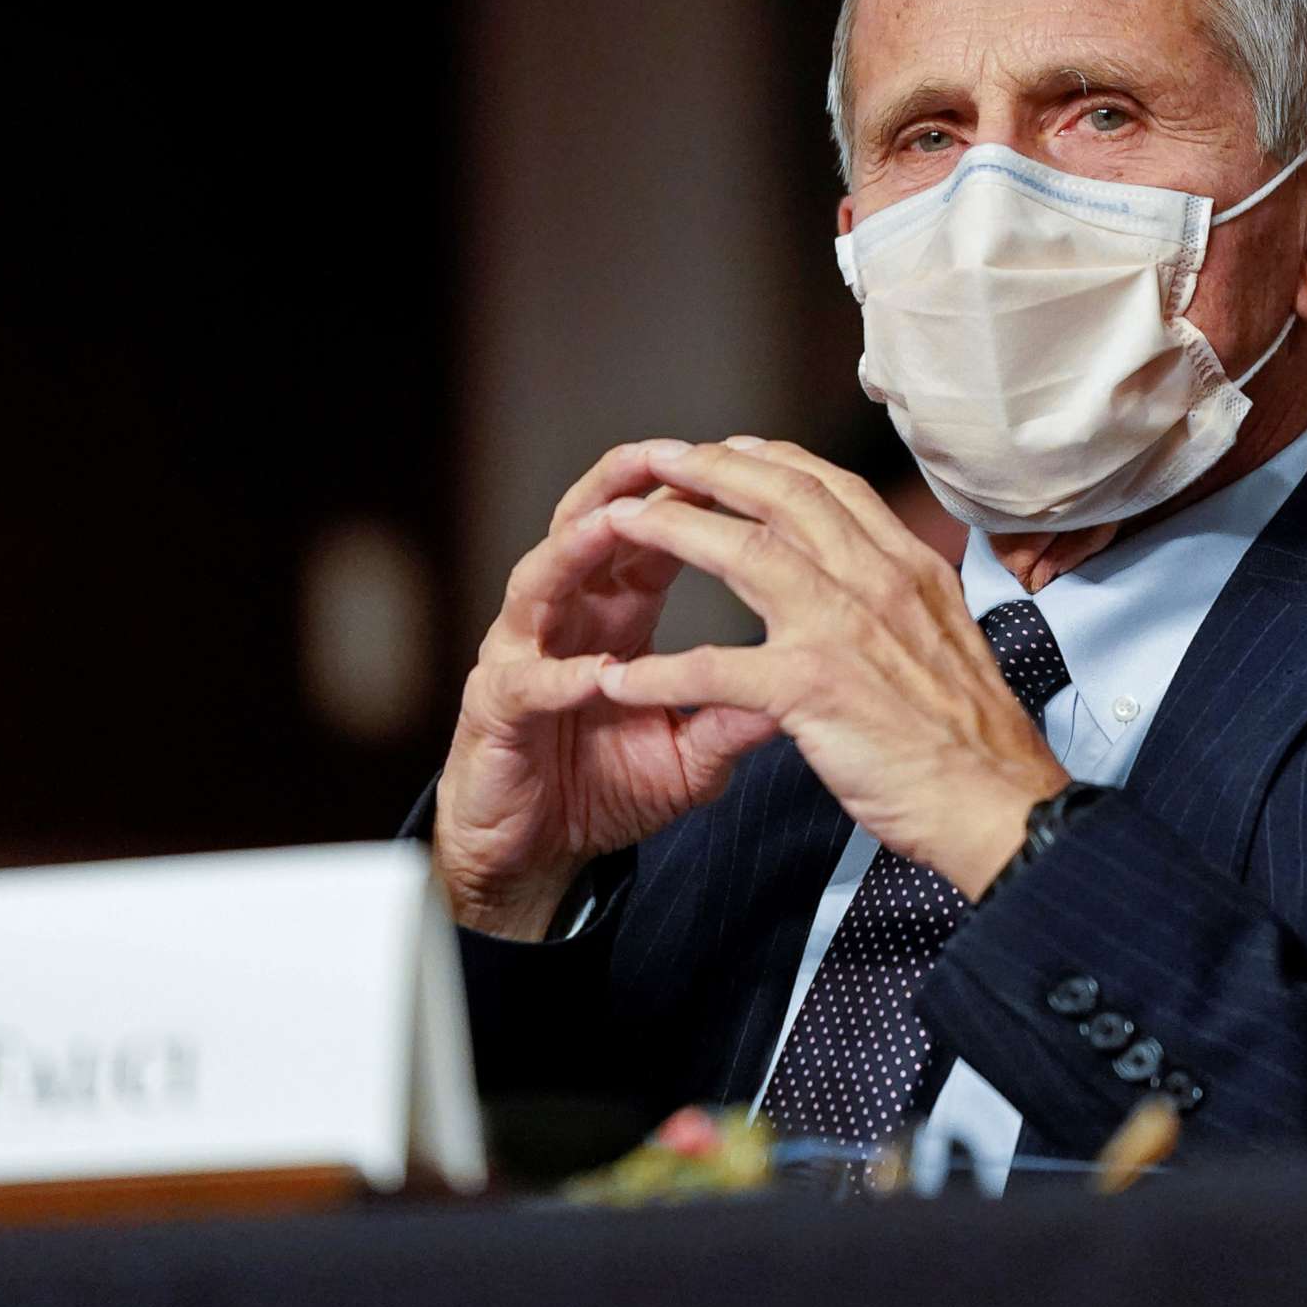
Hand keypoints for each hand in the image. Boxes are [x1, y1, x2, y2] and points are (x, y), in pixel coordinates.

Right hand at [432, 441, 779, 939]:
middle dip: (622, 487)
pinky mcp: (496, 711)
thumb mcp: (693, 751)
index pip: (652, 534)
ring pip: (539, 582)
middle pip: (585, 527)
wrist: (536, 852)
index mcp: (615, 613)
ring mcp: (523, 657)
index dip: (687, 497)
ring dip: (576, 551)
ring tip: (614, 524)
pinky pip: (527, 684)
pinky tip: (593, 670)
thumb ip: (737, 712)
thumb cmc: (606, 787)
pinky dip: (559, 674)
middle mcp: (564, 619)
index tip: (734, 468)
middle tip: (662, 453)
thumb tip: (810, 681)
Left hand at [591, 438, 1067, 896]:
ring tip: (620, 524)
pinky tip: (619, 678)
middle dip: (712, 469)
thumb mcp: (951, 638)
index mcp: (910, 570)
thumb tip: (879, 577)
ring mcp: (845, 630)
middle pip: (783, 497)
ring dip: (673, 531)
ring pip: (745, 552)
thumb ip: (906, 599)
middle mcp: (879, 582)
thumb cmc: (975, 740)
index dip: (775, 462)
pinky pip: (716, 669)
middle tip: (660, 458)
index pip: (834, 488)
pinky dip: (661, 673)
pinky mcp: (813, 689)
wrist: (1001, 803)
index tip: (733, 450)